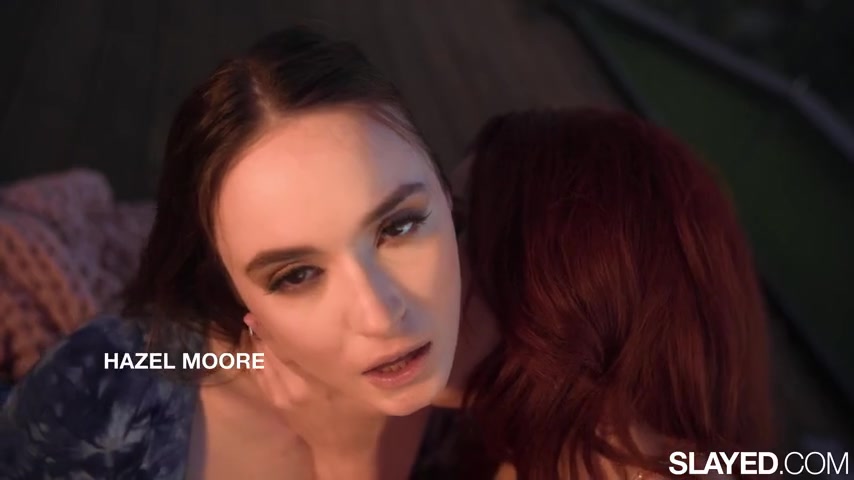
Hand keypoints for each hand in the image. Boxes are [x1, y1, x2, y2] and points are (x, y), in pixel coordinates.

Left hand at [244, 315, 385, 477]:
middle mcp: (295, 385)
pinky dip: (254, 355)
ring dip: (258, 337)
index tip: (278, 298)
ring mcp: (281, 394)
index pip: (291, 342)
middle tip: (263, 301)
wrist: (343, 449)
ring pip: (262, 358)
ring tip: (256, 316)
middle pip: (273, 346)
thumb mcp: (367, 382)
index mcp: (318, 378)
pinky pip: (258, 372)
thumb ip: (356, 356)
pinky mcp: (274, 401)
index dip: (281, 320)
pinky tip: (256, 340)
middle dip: (266, 324)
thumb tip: (353, 321)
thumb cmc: (362, 412)